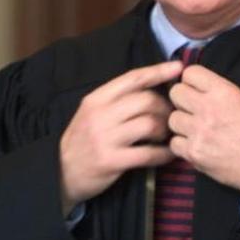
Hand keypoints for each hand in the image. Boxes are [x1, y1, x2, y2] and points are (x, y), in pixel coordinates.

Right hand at [59, 61, 181, 213]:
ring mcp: (105, 138)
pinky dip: (164, 153)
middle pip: (147, 100)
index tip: (178, 67)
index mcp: (97, 98)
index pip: (133, 78)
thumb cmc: (85, 138)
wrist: (60, 171)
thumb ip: (119, 99)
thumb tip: (156, 86)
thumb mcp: (93, 112)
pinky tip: (168, 153)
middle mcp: (100, 115)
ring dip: (165, 130)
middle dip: (165, 108)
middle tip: (169, 117)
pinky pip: (148, 154)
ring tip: (164, 135)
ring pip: (150, 124)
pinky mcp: (111, 161)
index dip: (158, 71)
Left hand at [166, 63, 239, 192]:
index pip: (190, 73)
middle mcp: (208, 108)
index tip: (196, 89)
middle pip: (176, 93)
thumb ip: (220, 92)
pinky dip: (183, 145)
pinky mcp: (194, 153)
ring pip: (173, 119)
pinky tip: (196, 145)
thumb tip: (199, 88)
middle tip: (192, 109)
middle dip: (183, 100)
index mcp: (223, 92)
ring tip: (196, 130)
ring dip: (182, 123)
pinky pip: (175, 142)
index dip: (192, 81)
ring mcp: (199, 132)